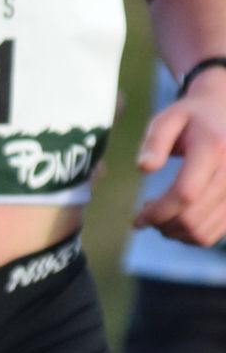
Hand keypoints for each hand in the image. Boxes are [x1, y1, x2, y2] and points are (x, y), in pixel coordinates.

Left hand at [135, 78, 225, 246]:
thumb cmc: (192, 117)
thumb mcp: (169, 118)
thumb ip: (154, 141)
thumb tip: (143, 168)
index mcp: (215, 147)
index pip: (185, 194)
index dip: (158, 212)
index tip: (138, 218)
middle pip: (193, 218)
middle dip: (162, 225)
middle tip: (146, 216)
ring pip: (203, 233)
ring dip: (174, 233)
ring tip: (160, 217)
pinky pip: (213, 234)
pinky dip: (190, 236)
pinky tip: (177, 220)